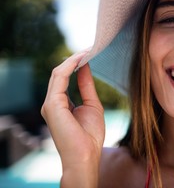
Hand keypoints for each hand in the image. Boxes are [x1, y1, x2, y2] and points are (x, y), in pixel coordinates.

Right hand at [41, 51, 104, 185]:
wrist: (86, 155)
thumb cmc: (90, 135)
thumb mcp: (92, 105)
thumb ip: (86, 86)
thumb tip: (86, 67)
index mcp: (61, 104)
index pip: (66, 78)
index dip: (77, 64)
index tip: (90, 53)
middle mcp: (53, 102)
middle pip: (61, 73)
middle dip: (75, 59)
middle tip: (90, 48)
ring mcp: (50, 103)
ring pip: (59, 73)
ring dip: (73, 60)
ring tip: (88, 50)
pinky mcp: (52, 105)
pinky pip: (60, 78)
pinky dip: (70, 66)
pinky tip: (82, 59)